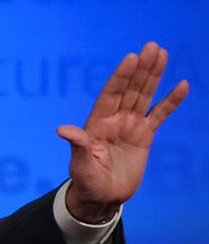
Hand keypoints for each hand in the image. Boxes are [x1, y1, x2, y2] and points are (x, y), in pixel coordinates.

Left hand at [58, 41, 188, 222]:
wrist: (102, 197)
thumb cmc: (87, 181)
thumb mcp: (81, 165)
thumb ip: (78, 145)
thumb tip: (62, 129)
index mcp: (97, 123)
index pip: (111, 93)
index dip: (120, 76)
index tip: (131, 57)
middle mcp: (114, 119)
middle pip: (130, 88)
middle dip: (141, 68)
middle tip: (152, 46)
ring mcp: (130, 125)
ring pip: (144, 95)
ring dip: (153, 75)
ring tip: (162, 53)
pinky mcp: (144, 136)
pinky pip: (160, 114)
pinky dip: (170, 101)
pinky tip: (181, 84)